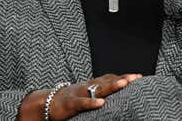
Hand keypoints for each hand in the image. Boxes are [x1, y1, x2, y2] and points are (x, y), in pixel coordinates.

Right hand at [18, 73, 141, 120]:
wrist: (43, 103)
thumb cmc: (67, 101)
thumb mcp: (84, 96)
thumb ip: (98, 93)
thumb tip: (114, 94)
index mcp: (90, 85)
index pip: (109, 78)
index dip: (123, 77)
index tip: (138, 77)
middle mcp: (86, 86)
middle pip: (107, 81)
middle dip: (122, 79)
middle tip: (136, 78)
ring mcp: (78, 93)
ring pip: (97, 89)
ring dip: (111, 86)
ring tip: (125, 84)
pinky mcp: (70, 103)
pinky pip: (82, 103)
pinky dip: (91, 102)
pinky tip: (102, 103)